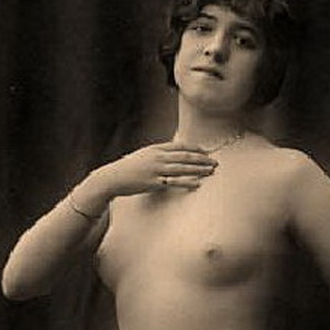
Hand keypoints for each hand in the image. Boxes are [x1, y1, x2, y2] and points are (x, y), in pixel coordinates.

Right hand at [102, 142, 217, 196]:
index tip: (206, 152)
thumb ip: (158, 154)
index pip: (180, 146)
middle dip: (202, 159)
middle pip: (185, 156)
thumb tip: (172, 153)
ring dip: (199, 170)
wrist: (114, 178)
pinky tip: (198, 184)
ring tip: (211, 172)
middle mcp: (158, 158)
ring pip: (183, 169)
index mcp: (156, 149)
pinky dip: (187, 183)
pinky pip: (175, 183)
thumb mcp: (144, 155)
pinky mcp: (155, 183)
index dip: (195, 148)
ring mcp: (157, 170)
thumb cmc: (128, 168)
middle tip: (215, 162)